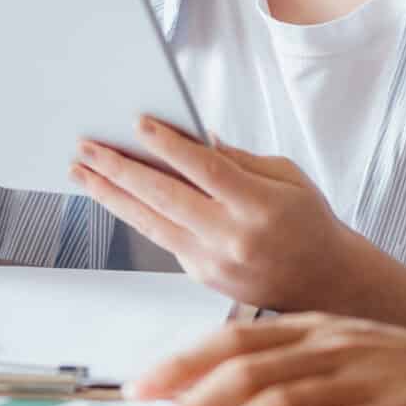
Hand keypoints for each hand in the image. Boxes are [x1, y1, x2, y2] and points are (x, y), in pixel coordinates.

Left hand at [70, 117, 364, 310]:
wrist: (325, 282)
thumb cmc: (307, 220)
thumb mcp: (287, 177)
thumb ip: (238, 159)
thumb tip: (192, 137)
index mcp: (260, 206)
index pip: (205, 170)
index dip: (168, 145)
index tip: (136, 122)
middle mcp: (233, 238)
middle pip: (165, 197)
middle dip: (119, 168)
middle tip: (86, 146)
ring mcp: (213, 262)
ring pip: (150, 223)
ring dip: (110, 195)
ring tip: (81, 171)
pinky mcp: (201, 275)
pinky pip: (161, 237)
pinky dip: (135, 213)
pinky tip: (112, 193)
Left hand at [125, 314, 405, 405]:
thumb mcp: (351, 352)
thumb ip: (299, 365)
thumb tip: (236, 394)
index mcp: (314, 329)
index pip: (231, 341)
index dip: (179, 364)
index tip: (137, 392)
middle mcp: (329, 346)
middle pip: (239, 373)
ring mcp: (359, 379)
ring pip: (273, 404)